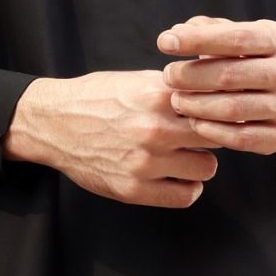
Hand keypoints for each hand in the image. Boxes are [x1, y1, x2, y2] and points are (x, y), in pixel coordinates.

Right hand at [1, 70, 219, 208]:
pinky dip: (188, 187)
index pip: (213, 103)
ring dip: (201, 160)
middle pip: (216, 135)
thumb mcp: (136, 80)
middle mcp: (154, 129)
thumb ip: (173, 88)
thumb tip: (214, 90)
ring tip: (187, 153)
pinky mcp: (134, 189)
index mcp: (156, 95)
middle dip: (213, 132)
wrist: (54, 123)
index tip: (221, 110)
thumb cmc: (97, 97)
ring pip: (207, 167)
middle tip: (202, 132)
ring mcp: (145, 162)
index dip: (220, 107)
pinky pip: (186, 195)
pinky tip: (178, 175)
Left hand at [157, 16, 275, 154]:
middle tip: (168, 76)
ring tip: (176, 100)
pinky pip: (241, 138)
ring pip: (233, 109)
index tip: (164, 42)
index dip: (196, 40)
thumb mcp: (235, 34)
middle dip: (191, 76)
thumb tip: (176, 33)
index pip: (234, 38)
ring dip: (197, 106)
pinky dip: (212, 131)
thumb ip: (206, 29)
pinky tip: (194, 122)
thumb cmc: (249, 57)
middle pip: (230, 75)